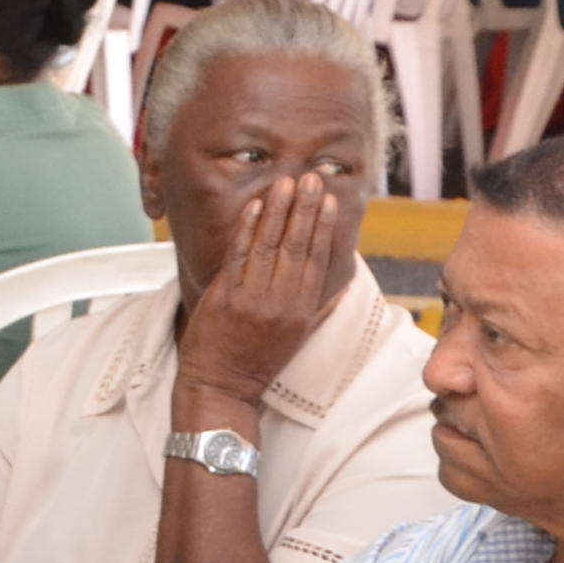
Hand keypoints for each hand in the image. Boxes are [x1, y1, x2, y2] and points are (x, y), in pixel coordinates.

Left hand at [171, 174, 351, 404]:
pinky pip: (238, 255)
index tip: (330, 200)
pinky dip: (247, 228)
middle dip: (305, 210)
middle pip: (297, 246)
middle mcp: (280, 301)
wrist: (220, 384)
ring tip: (286, 183)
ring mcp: (251, 297)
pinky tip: (255, 205)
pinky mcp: (224, 296)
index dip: (324, 227)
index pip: (317, 260)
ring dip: (277, 211)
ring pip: (269, 245)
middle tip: (312, 178)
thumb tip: (343, 285)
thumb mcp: (297, 337)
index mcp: (301, 310)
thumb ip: (319, 308)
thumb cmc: (258, 360)